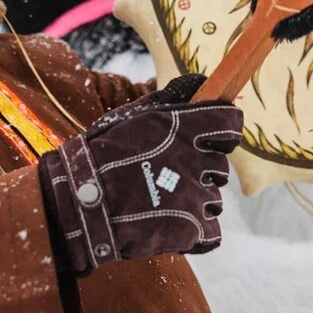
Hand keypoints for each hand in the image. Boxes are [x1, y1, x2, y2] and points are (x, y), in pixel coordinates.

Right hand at [39, 74, 242, 275]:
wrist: (82, 203)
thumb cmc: (103, 155)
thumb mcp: (134, 116)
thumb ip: (172, 97)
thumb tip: (202, 81)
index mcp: (186, 127)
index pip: (230, 124)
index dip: (224, 131)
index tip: (214, 138)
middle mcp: (197, 160)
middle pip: (220, 166)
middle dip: (200, 170)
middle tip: (169, 176)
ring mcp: (196, 196)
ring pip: (214, 198)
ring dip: (195, 200)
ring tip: (163, 202)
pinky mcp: (191, 229)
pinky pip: (212, 230)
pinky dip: (197, 231)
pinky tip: (174, 225)